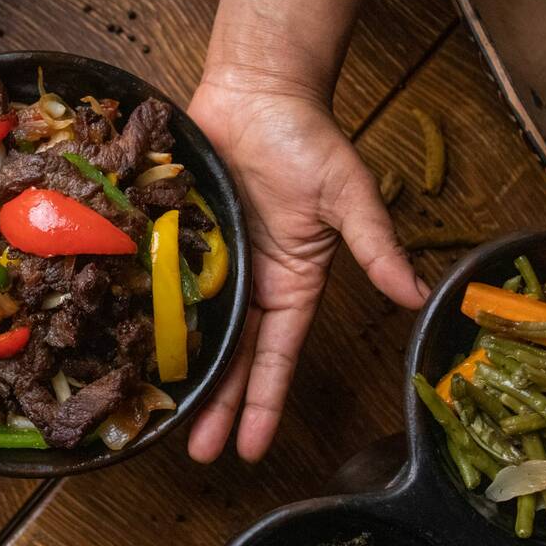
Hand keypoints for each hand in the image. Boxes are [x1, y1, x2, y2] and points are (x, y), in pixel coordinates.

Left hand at [185, 68, 428, 462]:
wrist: (257, 90)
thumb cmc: (308, 139)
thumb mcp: (348, 195)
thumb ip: (376, 246)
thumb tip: (416, 294)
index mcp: (292, 284)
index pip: (277, 358)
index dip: (263, 404)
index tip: (249, 450)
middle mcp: (251, 284)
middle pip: (232, 358)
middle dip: (217, 407)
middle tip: (195, 455)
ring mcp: (212, 265)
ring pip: (194, 332)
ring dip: (181, 374)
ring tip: (161, 419)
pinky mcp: (180, 241)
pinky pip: (162, 286)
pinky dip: (147, 317)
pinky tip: (129, 349)